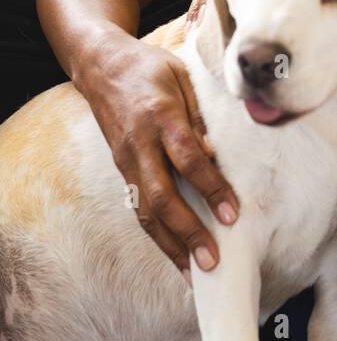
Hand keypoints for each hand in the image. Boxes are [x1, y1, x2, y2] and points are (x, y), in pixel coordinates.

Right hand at [79, 13, 237, 278]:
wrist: (101, 66)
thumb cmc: (150, 69)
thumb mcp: (182, 77)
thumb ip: (200, 114)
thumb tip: (217, 151)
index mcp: (160, 115)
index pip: (187, 158)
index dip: (210, 187)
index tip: (232, 214)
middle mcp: (139, 144)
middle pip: (162, 195)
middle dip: (188, 231)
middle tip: (212, 260)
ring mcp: (127, 161)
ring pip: (145, 211)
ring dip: (171, 245)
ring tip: (195, 275)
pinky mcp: (122, 171)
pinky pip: (139, 209)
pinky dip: (158, 237)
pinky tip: (177, 257)